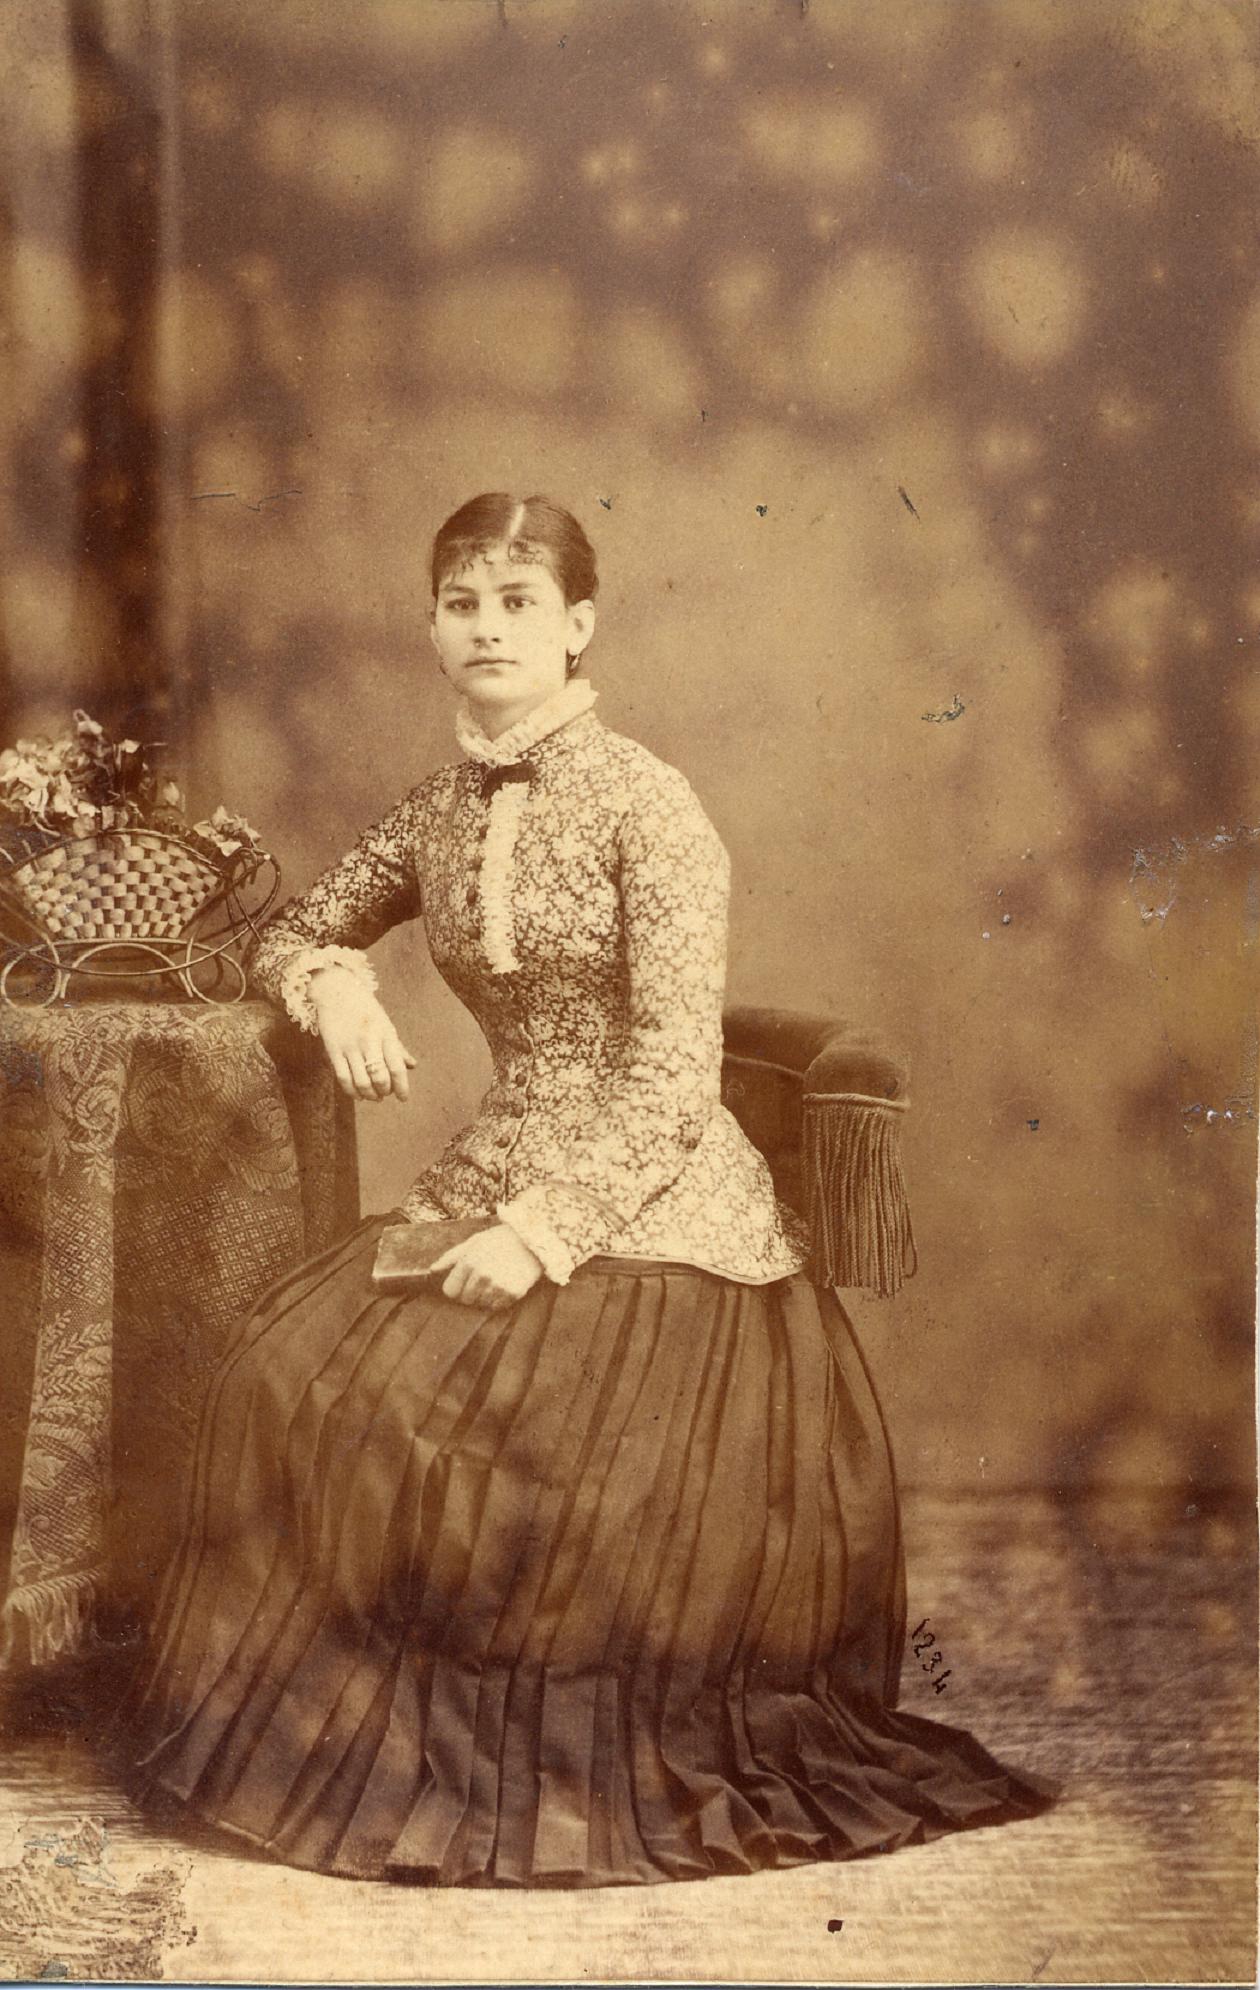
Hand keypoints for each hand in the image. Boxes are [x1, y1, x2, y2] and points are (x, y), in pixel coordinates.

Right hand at [309, 966, 416, 1101]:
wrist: (336, 990)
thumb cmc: (364, 1008)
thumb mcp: (385, 1023)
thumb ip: (398, 1047)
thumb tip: (412, 1065)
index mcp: (385, 1033)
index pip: (397, 1066)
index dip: (402, 1087)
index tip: (403, 1098)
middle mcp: (369, 1041)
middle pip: (380, 1077)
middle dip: (385, 1091)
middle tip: (385, 1093)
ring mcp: (350, 1046)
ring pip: (361, 1081)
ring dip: (370, 1094)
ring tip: (373, 1096)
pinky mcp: (333, 1050)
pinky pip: (343, 1078)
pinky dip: (352, 1091)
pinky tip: (358, 1094)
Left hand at [429, 1223, 544, 1309]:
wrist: (533, 1239)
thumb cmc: (500, 1239)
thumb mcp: (474, 1242)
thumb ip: (451, 1257)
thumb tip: (432, 1270)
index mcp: (469, 1262)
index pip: (450, 1291)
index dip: (455, 1288)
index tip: (462, 1284)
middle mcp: (482, 1275)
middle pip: (465, 1300)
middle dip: (470, 1293)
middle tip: (482, 1280)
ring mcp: (498, 1286)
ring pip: (481, 1304)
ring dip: (485, 1296)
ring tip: (494, 1281)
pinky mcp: (513, 1293)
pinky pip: (497, 1306)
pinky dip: (499, 1299)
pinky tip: (504, 1285)